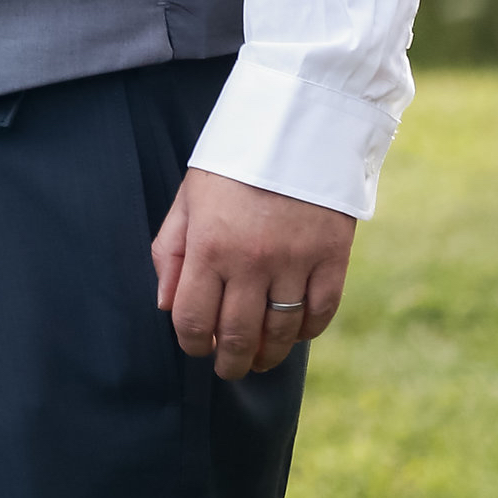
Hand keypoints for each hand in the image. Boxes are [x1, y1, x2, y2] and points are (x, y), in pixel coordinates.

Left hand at [152, 167, 355, 380]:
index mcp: (208, 246)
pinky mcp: (332, 258)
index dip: (192, 343)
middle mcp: (250, 261)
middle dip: (229, 361)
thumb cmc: (233, 166)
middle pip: (237, 334)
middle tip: (229, 369)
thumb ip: (172, 252)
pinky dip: (308, 331)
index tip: (196, 348)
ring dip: (269, 355)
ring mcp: (295, 262)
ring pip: (281, 332)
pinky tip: (296, 334)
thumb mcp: (189, 200)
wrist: (295, 128)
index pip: (192, 317)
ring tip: (260, 361)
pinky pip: (321, 312)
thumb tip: (165, 304)